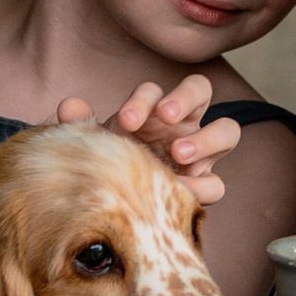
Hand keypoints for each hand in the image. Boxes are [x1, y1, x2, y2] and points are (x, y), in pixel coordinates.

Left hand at [58, 75, 230, 209]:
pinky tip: (180, 191)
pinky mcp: (205, 184)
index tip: (127, 121)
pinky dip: (202, 186)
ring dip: (206, 139)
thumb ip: (82, 126)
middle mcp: (182, 124)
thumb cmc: (111, 164)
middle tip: (165, 119)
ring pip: (226, 131)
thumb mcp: (96, 146)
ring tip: (179, 154)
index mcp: (153, 110)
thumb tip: (69, 106)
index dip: (145, 99)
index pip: (157, 90)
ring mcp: (199, 153)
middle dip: (185, 99)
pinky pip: (217, 183)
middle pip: (201, 90)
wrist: (119, 205)